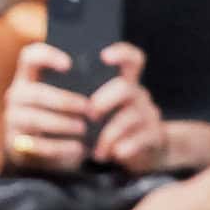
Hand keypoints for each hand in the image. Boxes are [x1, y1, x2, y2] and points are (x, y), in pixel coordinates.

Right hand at [2, 41, 87, 171]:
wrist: (47, 153)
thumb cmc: (65, 116)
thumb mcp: (69, 97)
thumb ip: (83, 82)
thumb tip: (107, 67)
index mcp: (29, 77)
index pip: (29, 57)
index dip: (47, 56)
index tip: (69, 65)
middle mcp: (16, 95)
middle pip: (36, 92)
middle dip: (65, 100)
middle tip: (90, 108)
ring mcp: (13, 119)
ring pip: (35, 119)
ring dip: (63, 124)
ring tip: (84, 128)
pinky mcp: (15, 143)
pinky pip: (38, 145)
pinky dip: (61, 147)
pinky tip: (79, 148)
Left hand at [87, 42, 165, 172]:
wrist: (141, 157)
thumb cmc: (110, 129)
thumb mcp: (101, 111)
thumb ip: (85, 100)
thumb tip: (54, 97)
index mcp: (124, 84)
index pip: (131, 59)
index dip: (121, 53)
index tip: (104, 56)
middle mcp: (138, 95)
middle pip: (124, 87)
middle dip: (103, 101)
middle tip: (90, 116)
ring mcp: (148, 115)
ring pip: (128, 118)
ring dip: (108, 136)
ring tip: (97, 151)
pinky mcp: (155, 135)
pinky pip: (141, 138)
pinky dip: (123, 148)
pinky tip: (114, 154)